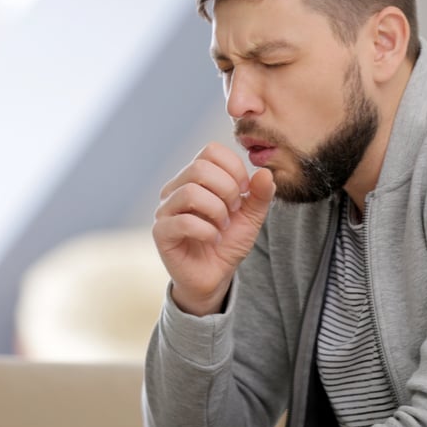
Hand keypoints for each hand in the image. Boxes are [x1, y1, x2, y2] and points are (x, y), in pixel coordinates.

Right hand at [152, 142, 275, 315]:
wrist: (214, 276)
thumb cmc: (228, 241)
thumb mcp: (252, 216)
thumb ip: (260, 194)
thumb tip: (266, 172)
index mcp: (195, 177)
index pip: (211, 151)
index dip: (234, 168)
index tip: (245, 191)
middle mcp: (176, 188)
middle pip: (199, 168)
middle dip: (227, 189)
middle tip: (234, 210)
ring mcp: (165, 209)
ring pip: (190, 192)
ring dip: (217, 211)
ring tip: (224, 226)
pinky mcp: (161, 232)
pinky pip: (184, 221)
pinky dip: (208, 231)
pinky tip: (214, 239)